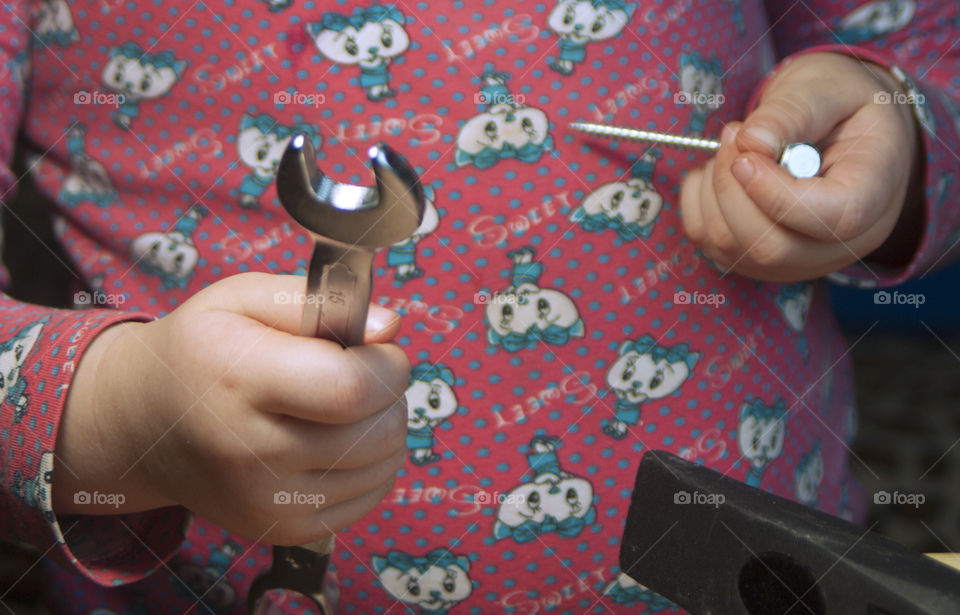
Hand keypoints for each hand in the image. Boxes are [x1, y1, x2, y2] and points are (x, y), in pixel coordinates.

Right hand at [56, 273, 409, 544]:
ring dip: (386, 426)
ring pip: (382, 465)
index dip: (385, 365)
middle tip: (360, 372)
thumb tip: (389, 328)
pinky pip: (370, 497)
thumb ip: (319, 301)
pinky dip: (373, 463)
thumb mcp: (242, 298)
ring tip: (347, 403)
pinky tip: (339, 438)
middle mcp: (249, 453)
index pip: (350, 389)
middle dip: (390, 393)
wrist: (144, 425)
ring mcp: (266, 501)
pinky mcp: (282, 530)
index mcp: (239, 381)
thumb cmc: (203, 349)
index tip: (376, 348)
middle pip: (375, 432)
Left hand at [680, 52, 922, 281]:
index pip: (830, 220)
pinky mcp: (756, 260)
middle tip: (732, 136)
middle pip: (770, 247)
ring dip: (711, 191)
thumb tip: (750, 142)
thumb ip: (792, 112)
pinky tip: (720, 172)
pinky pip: (709, 244)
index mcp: (873, 196)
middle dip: (731, 189)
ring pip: (731, 248)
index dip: (777, 194)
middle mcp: (837, 244)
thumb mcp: (829, 88)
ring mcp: (794, 260)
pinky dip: (698, 204)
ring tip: (732, 146)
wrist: (840, 127)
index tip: (747, 156)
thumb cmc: (840, 105)